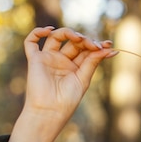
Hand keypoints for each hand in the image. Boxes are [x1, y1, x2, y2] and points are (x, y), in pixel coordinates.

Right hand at [6, 27, 115, 141]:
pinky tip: (50, 30)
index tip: (109, 45)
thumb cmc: (67, 100)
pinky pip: (31, 41)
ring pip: (56, 37)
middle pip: (74, 42)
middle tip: (95, 45)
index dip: (96, 45)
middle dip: (85, 40)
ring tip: (79, 38)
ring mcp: (48, 58)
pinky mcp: (35, 59)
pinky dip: (38, 32)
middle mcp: (61, 60)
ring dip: (68, 33)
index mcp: (75, 66)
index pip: (86, 50)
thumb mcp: (83, 79)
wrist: (50, 111)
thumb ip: (92, 62)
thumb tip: (108, 49)